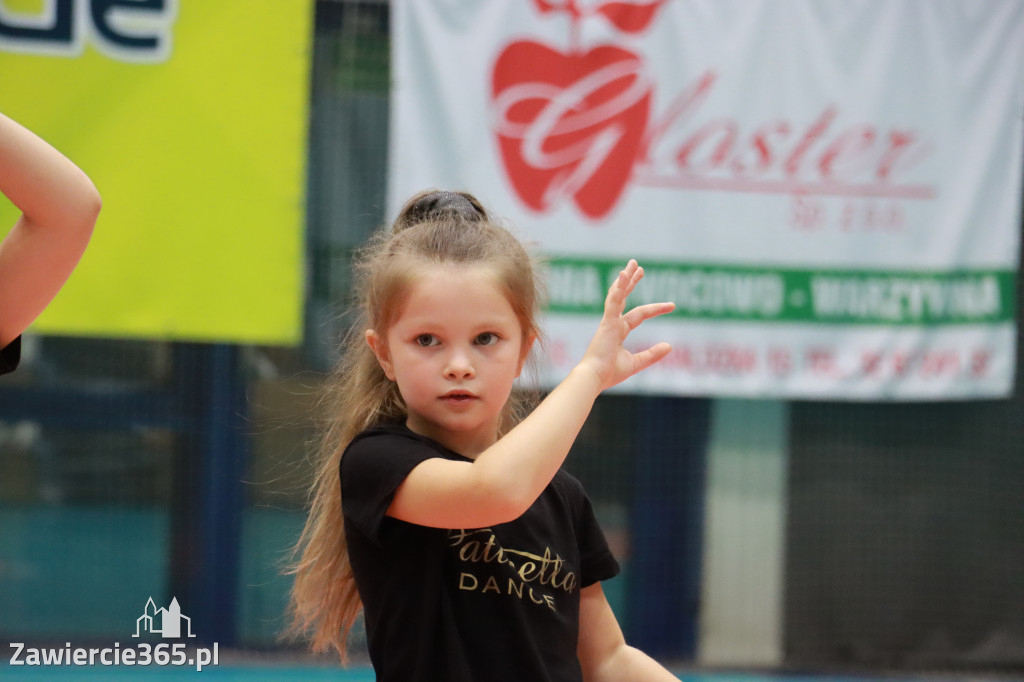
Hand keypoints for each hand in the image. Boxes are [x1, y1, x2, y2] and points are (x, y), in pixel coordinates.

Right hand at [577, 260, 673, 390]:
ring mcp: (608, 321)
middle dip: (631, 282)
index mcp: (618, 331)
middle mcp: (613, 323)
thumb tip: (670, 346)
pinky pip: (613, 300)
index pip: (639, 315)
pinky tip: (624, 275)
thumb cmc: (609, 373)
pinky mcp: (606, 322)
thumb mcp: (635, 363)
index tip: (673, 305)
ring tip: (634, 264)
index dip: (655, 308)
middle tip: (639, 267)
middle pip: (624, 297)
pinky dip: (619, 287)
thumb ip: (652, 354)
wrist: (594, 378)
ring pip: (618, 294)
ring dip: (626, 279)